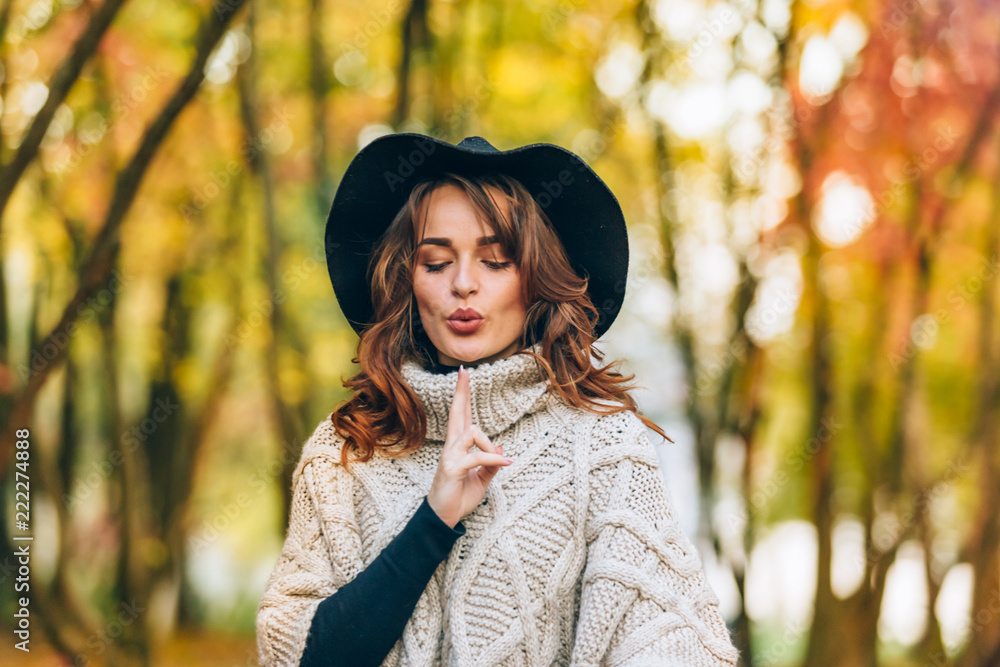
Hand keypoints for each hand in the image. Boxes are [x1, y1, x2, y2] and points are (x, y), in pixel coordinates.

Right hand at [426, 365, 512, 528]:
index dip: (462, 395)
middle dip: (462, 392)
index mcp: (458, 446)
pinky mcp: (452, 468)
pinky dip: (494, 460)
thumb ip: (491, 464)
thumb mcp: (482, 480)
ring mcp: (450, 456)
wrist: (445, 518)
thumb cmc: (460, 497)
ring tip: (500, 461)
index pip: (460, 415)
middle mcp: (451, 447)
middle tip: (464, 371)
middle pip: (456, 412)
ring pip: (473, 432)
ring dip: (490, 446)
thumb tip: (501, 449)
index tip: (464, 374)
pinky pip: (477, 457)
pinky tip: (507, 464)